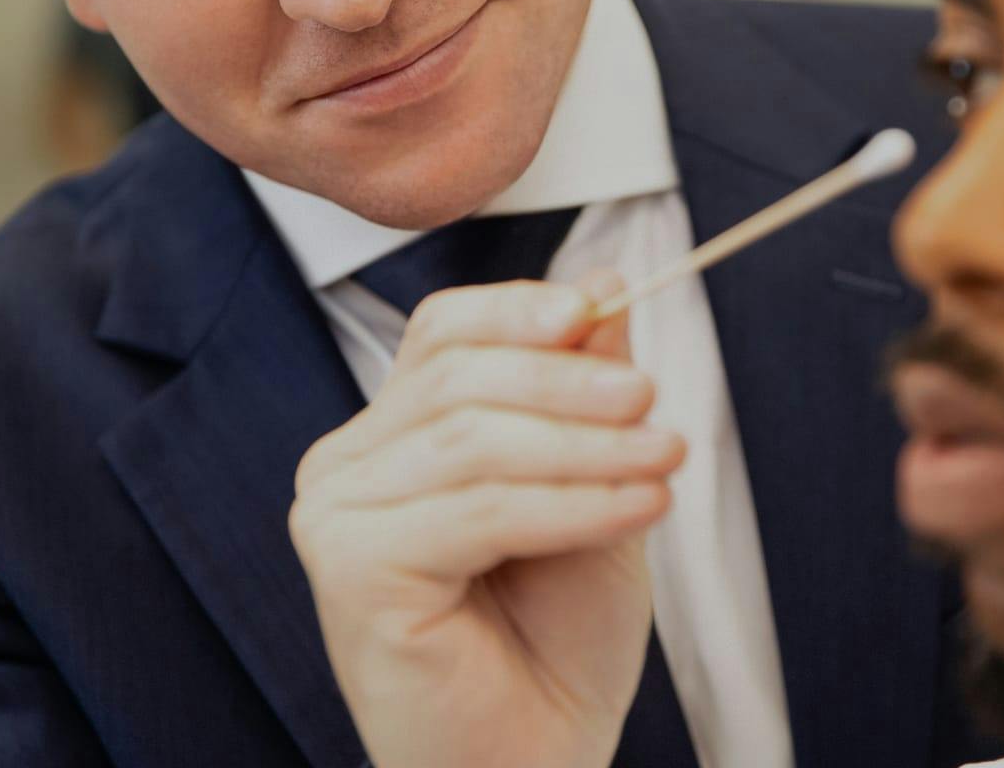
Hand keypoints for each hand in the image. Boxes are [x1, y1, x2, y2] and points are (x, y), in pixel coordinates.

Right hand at [288, 273, 683, 767]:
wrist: (536, 761)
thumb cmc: (555, 633)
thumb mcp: (589, 478)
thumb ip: (584, 384)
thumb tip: (604, 284)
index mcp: (394, 431)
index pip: (444, 329)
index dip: (520, 307)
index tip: (598, 306)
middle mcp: (349, 464)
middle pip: (460, 376)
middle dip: (570, 379)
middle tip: (651, 400)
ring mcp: (338, 515)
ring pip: (476, 438)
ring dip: (588, 444)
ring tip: (665, 459)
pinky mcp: (351, 568)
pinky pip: (480, 507)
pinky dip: (574, 501)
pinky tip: (638, 506)